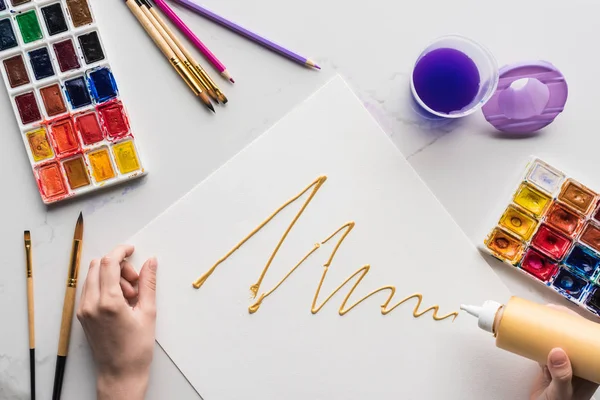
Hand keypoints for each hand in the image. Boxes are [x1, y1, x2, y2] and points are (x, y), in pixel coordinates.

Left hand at [77, 245, 157, 399]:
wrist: (120, 374)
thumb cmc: (136, 350)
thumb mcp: (148, 313)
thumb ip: (148, 283)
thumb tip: (150, 262)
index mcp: (108, 302)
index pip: (108, 263)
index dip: (121, 251)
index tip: (131, 249)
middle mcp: (91, 304)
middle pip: (98, 266)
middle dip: (118, 265)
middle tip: (136, 280)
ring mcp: (84, 310)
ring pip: (92, 276)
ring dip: (111, 276)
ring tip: (130, 294)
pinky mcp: (82, 315)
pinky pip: (90, 289)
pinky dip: (105, 286)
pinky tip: (120, 300)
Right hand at [529, 305, 597, 399]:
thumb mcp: (561, 393)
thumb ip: (562, 375)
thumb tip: (558, 352)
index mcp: (590, 369)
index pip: (589, 340)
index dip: (580, 324)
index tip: (568, 314)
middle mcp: (577, 364)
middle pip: (572, 335)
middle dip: (561, 319)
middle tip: (549, 310)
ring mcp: (562, 363)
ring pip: (557, 338)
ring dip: (547, 326)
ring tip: (538, 314)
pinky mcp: (546, 365)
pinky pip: (542, 346)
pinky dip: (535, 337)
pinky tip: (530, 330)